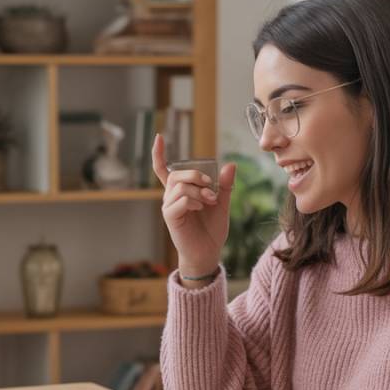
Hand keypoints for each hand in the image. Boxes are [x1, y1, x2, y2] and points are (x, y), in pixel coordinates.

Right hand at [152, 133, 235, 276]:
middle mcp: (170, 197)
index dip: (159, 153)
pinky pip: (181, 200)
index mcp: (180, 192)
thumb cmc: (212, 230)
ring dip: (199, 191)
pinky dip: (194, 201)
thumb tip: (230, 164)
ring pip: (180, 186)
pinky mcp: (170, 216)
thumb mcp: (222, 203)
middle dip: (196, 176)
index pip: (163, 170)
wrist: (209, 252)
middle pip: (177, 174)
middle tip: (212, 190)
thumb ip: (224, 185)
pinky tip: (200, 209)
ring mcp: (168, 206)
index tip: (159, 137)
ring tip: (210, 201)